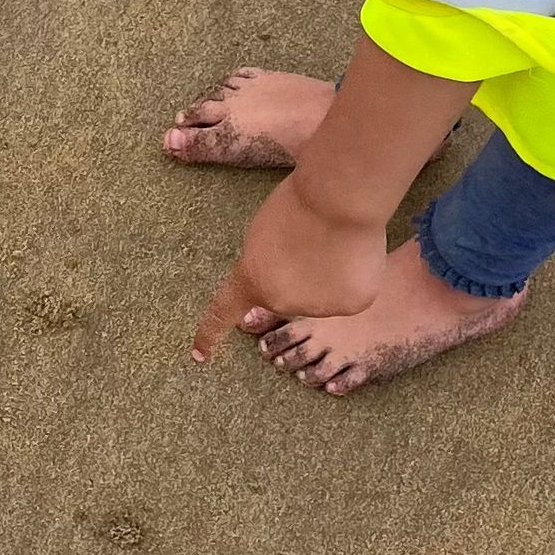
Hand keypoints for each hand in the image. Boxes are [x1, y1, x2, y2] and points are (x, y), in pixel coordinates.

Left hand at [190, 178, 385, 364]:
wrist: (341, 199)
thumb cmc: (301, 202)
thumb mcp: (265, 231)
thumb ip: (268, 262)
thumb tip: (288, 277)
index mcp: (252, 278)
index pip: (224, 311)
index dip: (210, 333)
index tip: (198, 355)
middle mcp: (281, 302)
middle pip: (292, 292)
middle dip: (301, 270)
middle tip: (312, 238)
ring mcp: (318, 308)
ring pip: (326, 293)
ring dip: (331, 271)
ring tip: (335, 239)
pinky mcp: (350, 304)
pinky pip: (352, 291)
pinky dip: (356, 274)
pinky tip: (354, 251)